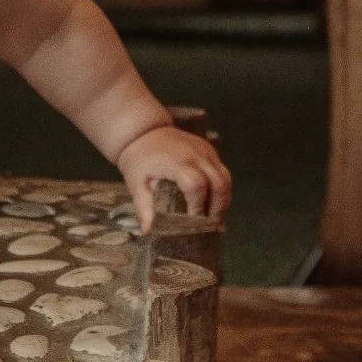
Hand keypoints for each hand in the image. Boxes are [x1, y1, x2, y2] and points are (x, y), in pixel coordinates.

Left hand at [115, 125, 230, 232]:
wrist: (143, 130)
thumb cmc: (138, 158)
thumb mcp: (136, 183)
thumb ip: (143, 207)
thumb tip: (147, 231)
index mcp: (178, 162)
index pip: (197, 186)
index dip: (199, 206)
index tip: (194, 223)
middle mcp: (197, 154)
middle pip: (219, 184)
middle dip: (219, 208)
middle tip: (212, 227)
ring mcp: (205, 150)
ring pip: (225, 178)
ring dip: (223, 200)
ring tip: (215, 219)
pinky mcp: (209, 150)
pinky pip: (222, 171)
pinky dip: (221, 189)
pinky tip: (214, 204)